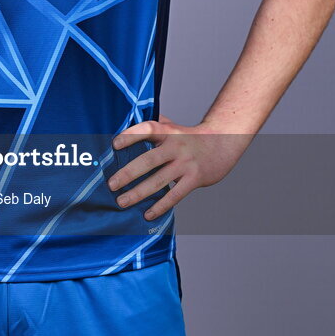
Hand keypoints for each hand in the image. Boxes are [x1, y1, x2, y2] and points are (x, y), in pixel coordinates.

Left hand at [107, 114, 250, 220]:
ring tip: (122, 202)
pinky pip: (175, 195)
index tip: (114, 144)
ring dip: (139, 193)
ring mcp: (186, 163)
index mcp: (168, 131)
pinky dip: (160, 206)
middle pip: (149, 160)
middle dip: (128, 173)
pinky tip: (148, 214)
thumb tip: (127, 122)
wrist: (223, 142)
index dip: (131, 136)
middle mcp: (176, 146)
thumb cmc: (190, 136)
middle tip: (111, 184)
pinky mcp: (195, 178)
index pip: (148, 130)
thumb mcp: (173, 126)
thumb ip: (154, 125)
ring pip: (159, 180)